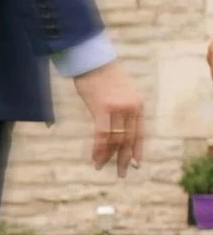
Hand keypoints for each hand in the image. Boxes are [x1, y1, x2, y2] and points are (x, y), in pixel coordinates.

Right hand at [77, 58, 144, 172]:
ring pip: (115, 139)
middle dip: (124, 158)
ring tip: (101, 166)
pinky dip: (98, 148)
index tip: (136, 164)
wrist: (93, 61)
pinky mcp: (103, 108)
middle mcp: (132, 108)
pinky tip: (95, 157)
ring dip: (108, 156)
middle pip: (129, 139)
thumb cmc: (103, 77)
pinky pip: (102, 134)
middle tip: (121, 174)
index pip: (140, 133)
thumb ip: (123, 110)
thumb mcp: (121, 94)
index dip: (138, 150)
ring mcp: (118, 108)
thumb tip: (118, 128)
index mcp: (138, 105)